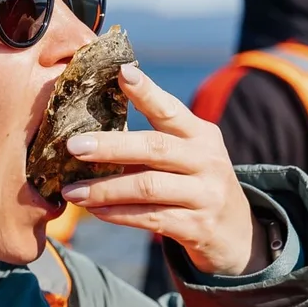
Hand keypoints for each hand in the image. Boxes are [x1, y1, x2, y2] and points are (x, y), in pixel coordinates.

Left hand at [62, 64, 269, 275]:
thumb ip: (152, 143)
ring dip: (104, 189)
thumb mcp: (187, 156)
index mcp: (201, 135)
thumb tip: (90, 135)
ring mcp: (205, 195)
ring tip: (72, 191)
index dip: (147, 92)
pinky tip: (95, 211)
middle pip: (154, 148)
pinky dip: (118, 214)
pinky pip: (150, 218)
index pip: (171, 109)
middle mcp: (207, 161)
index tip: (122, 72)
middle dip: (110, 146)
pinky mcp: (197, 227)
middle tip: (72, 146)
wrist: (236, 234)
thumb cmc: (196, 185)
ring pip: (147, 187)